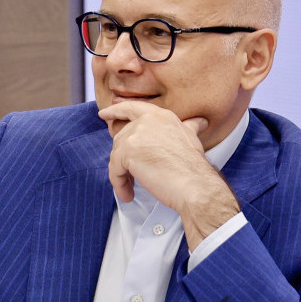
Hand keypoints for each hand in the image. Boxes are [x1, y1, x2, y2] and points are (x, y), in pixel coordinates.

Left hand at [97, 101, 239, 249]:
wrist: (195, 185)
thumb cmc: (193, 168)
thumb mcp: (190, 138)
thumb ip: (187, 127)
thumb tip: (197, 122)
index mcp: (161, 116)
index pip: (133, 108)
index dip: (116, 110)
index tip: (103, 114)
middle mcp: (147, 120)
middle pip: (121, 138)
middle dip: (123, 158)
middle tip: (130, 176)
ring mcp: (136, 135)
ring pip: (116, 155)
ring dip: (122, 174)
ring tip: (131, 188)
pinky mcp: (127, 152)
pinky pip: (115, 169)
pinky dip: (119, 184)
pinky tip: (127, 194)